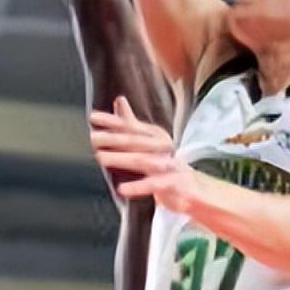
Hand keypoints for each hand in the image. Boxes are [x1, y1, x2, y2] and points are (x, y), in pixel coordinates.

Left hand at [90, 97, 197, 213]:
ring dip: (121, 159)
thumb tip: (119, 99)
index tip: (92, 117)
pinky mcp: (176, 184)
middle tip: (93, 138)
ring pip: (144, 160)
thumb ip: (132, 124)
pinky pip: (155, 184)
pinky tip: (121, 189)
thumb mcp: (150, 143)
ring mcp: (171, 165)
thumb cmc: (168, 166)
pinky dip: (138, 186)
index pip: (132, 126)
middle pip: (136, 141)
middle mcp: (164, 147)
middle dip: (113, 139)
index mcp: (157, 136)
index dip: (112, 121)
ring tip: (101, 158)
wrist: (198, 190)